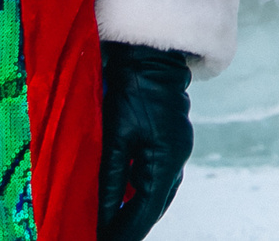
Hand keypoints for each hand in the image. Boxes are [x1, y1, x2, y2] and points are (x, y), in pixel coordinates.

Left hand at [96, 41, 192, 240]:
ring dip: (135, 210)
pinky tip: (123, 196)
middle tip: (104, 238)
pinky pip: (156, 176)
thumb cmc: (131, 92)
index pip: (146, 211)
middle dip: (131, 226)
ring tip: (111, 225)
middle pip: (155, 206)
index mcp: (167, 160)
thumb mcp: (116, 137)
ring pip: (157, 192)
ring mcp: (176, 149)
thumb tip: (101, 216)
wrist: (151, 56)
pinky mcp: (170, 140)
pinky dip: (139, 191)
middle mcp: (176, 159)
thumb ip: (110, 180)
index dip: (126, 232)